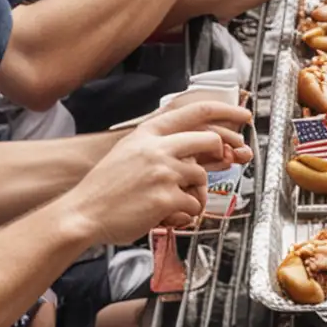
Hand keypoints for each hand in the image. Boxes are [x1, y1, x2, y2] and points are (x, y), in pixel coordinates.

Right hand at [70, 102, 253, 242]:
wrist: (83, 213)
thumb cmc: (105, 188)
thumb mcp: (129, 152)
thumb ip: (161, 146)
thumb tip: (197, 150)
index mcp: (148, 133)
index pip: (196, 111)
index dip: (226, 111)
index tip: (243, 115)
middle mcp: (158, 148)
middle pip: (210, 141)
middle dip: (218, 155)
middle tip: (217, 166)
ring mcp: (163, 171)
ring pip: (201, 177)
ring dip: (194, 192)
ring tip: (172, 201)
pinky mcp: (167, 197)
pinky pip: (194, 204)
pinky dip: (185, 213)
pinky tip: (167, 215)